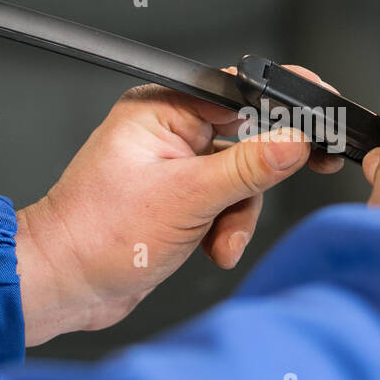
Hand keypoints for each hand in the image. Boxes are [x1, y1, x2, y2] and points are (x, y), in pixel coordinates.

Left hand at [14, 68, 343, 344]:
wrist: (64, 286)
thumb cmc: (98, 236)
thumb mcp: (188, 198)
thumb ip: (248, 168)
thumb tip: (294, 142)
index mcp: (162, 108)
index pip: (240, 93)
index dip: (282, 115)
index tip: (315, 132)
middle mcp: (168, 130)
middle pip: (247, 141)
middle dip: (251, 186)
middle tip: (256, 203)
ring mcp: (173, 166)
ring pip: (241, 179)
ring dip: (237, 217)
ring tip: (218, 243)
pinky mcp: (177, 198)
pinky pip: (225, 203)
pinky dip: (225, 229)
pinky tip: (210, 248)